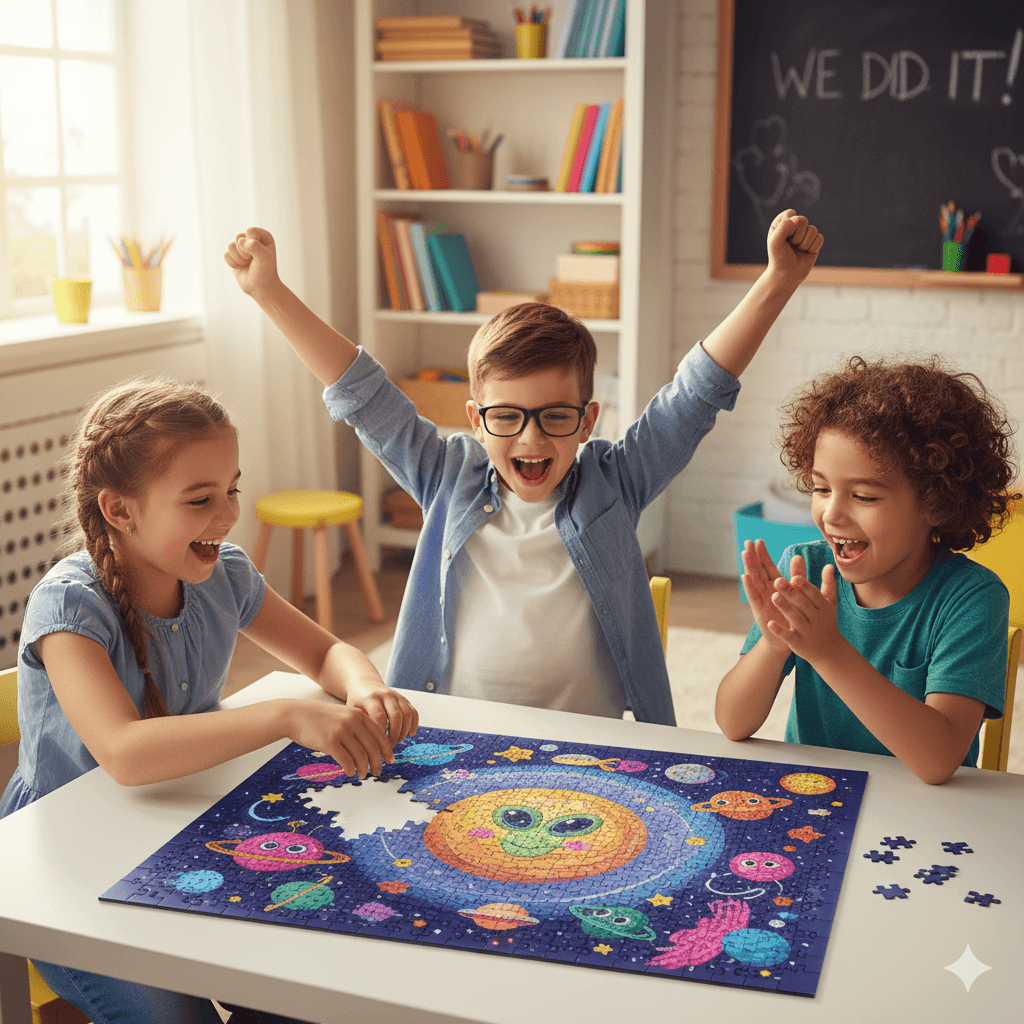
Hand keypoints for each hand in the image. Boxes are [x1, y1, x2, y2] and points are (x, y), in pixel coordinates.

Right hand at [223, 226, 279, 296]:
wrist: (260, 288)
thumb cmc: (265, 272)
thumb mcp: (264, 257)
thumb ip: (254, 245)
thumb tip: (239, 241)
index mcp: (263, 236)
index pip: (250, 231)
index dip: (252, 244)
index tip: (259, 254)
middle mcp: (252, 239)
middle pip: (238, 237)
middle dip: (244, 252)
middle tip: (252, 260)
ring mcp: (242, 247)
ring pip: (230, 245)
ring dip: (238, 259)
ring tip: (247, 264)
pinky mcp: (233, 256)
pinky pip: (226, 254)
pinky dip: (233, 263)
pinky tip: (241, 267)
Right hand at [285, 699, 394, 778]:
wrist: (295, 715)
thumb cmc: (318, 718)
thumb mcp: (342, 715)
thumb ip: (356, 726)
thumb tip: (369, 747)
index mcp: (358, 715)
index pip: (380, 735)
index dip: (387, 749)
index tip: (390, 760)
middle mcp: (353, 721)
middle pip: (373, 747)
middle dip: (377, 762)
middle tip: (377, 772)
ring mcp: (342, 731)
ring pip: (361, 756)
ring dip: (364, 768)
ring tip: (362, 775)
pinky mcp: (330, 742)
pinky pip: (346, 760)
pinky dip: (351, 769)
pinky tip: (350, 772)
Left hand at [343, 675, 418, 745]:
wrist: (365, 684)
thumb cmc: (357, 701)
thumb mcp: (352, 710)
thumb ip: (357, 724)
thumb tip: (362, 748)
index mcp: (371, 698)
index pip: (379, 717)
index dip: (381, 734)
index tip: (377, 747)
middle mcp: (386, 695)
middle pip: (396, 716)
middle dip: (394, 735)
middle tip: (388, 748)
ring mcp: (397, 696)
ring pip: (407, 715)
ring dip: (403, 732)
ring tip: (396, 742)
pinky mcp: (404, 699)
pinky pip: (413, 712)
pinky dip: (414, 724)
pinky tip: (410, 734)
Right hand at [740, 539, 790, 653]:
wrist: (792, 639)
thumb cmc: (794, 615)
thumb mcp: (798, 593)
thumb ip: (798, 575)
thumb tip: (798, 556)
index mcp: (776, 586)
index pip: (768, 567)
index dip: (763, 555)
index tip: (758, 541)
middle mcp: (767, 591)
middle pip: (758, 571)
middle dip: (753, 557)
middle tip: (747, 542)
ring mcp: (762, 601)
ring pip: (754, 581)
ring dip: (749, 567)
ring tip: (745, 554)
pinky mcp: (761, 611)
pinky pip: (754, 597)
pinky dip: (750, 587)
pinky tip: (745, 576)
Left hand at [766, 209, 822, 282]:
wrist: (787, 275)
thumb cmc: (779, 259)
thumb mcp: (775, 243)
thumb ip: (783, 227)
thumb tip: (797, 219)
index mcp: (781, 223)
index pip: (790, 214)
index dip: (788, 226)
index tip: (783, 238)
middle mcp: (793, 226)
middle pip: (803, 220)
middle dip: (797, 236)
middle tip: (791, 245)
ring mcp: (805, 233)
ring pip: (813, 230)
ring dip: (804, 243)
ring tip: (798, 250)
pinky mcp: (814, 241)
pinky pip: (820, 238)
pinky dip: (812, 248)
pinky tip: (806, 253)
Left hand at [766, 554, 842, 663]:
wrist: (830, 651)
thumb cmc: (826, 621)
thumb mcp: (829, 604)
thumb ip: (828, 584)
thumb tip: (829, 565)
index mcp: (823, 607)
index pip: (814, 595)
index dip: (805, 586)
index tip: (794, 577)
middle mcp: (816, 619)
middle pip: (803, 604)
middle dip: (791, 593)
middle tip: (777, 581)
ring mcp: (807, 632)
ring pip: (795, 619)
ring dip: (785, 608)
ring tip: (773, 596)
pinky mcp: (799, 644)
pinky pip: (789, 636)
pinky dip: (780, 630)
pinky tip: (769, 623)